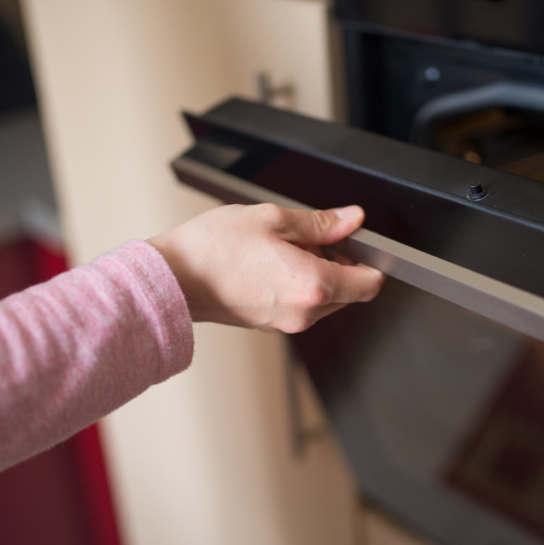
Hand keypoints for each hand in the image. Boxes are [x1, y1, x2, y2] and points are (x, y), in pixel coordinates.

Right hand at [148, 203, 385, 332]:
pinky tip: (273, 265)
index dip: (371, 260)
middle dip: (342, 264)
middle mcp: (304, 313)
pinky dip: (299, 287)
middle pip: (350, 293)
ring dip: (319, 275)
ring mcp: (287, 323)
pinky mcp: (270, 325)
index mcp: (313, 286)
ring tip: (286, 249)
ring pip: (326, 301)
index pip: (370, 284)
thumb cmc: (213, 249)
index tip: (359, 243)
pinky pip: (301, 306)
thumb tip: (351, 219)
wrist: (172, 278)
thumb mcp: (273, 219)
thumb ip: (321, 223)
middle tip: (315, 238)